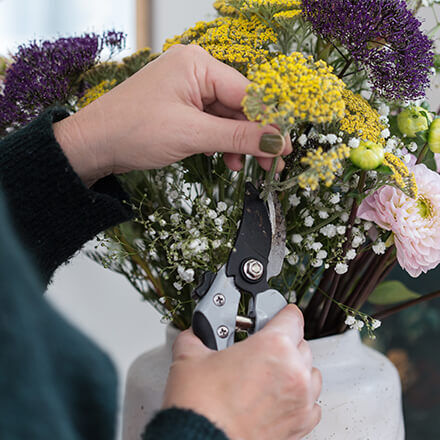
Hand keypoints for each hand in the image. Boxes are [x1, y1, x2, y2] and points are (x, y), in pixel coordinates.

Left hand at [53, 44, 291, 186]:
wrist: (94, 144)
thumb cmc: (133, 130)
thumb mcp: (192, 134)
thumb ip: (237, 137)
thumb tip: (277, 140)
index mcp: (198, 64)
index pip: (247, 92)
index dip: (270, 121)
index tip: (287, 144)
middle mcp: (195, 71)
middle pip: (239, 105)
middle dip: (255, 136)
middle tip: (273, 162)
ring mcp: (187, 90)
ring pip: (227, 117)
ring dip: (239, 143)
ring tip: (249, 167)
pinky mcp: (181, 108)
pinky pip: (211, 123)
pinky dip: (221, 143)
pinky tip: (228, 160)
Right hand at [162, 305, 321, 439]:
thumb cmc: (201, 407)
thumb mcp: (189, 357)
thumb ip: (196, 336)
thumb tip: (194, 334)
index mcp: (273, 346)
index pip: (292, 316)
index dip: (281, 311)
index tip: (273, 314)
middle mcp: (294, 371)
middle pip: (301, 343)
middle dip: (282, 341)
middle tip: (259, 346)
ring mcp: (300, 400)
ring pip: (311, 372)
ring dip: (295, 367)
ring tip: (270, 370)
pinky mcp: (299, 425)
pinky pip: (312, 403)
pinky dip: (299, 396)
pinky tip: (278, 395)